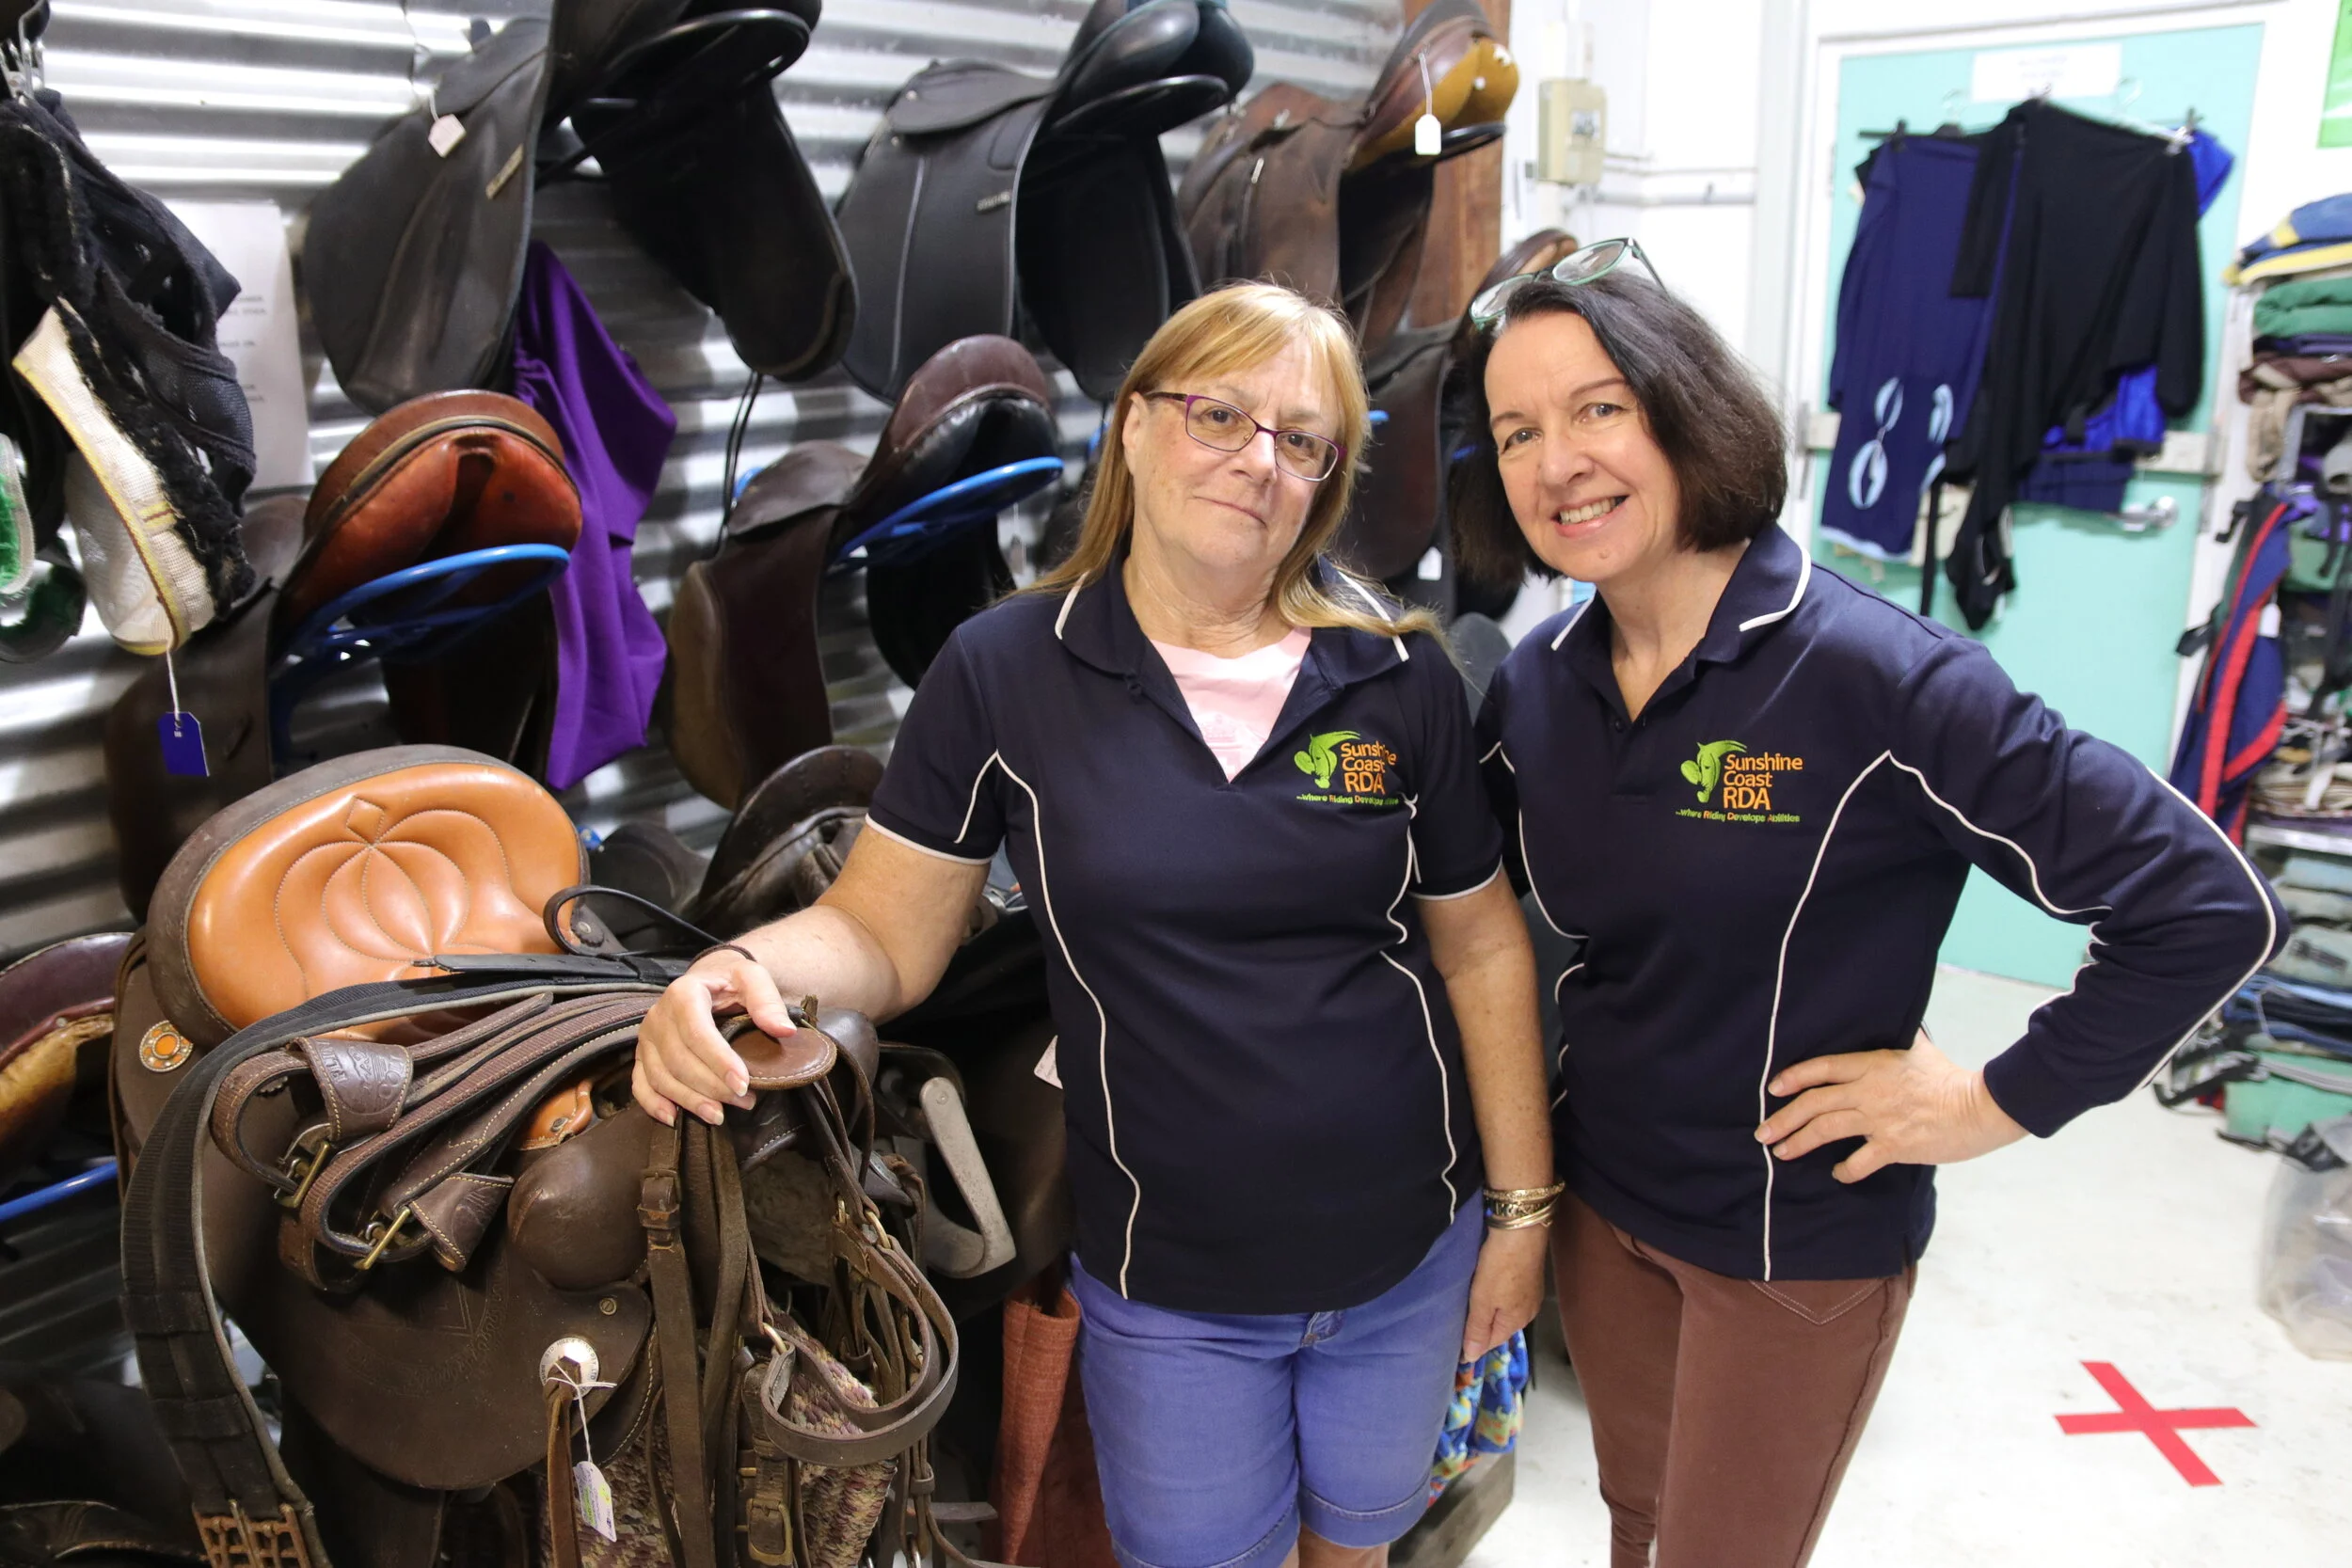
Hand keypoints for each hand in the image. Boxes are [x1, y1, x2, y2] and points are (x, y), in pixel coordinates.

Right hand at [631, 949, 799, 1127]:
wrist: (708, 978)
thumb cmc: (731, 980)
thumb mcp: (753, 979)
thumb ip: (767, 1001)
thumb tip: (783, 1030)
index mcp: (684, 993)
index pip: (697, 1033)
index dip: (719, 1062)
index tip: (743, 1085)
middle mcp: (658, 1015)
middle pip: (679, 1060)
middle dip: (711, 1087)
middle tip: (744, 1101)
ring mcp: (647, 1037)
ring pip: (661, 1077)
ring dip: (690, 1100)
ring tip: (720, 1115)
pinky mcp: (643, 1054)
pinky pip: (640, 1084)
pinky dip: (653, 1104)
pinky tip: (674, 1118)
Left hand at [1460, 1223, 1547, 1360]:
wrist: (1520, 1229)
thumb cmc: (1499, 1266)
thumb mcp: (1482, 1301)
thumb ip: (1476, 1330)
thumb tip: (1471, 1358)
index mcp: (1516, 1322)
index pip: (1490, 1343)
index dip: (1471, 1341)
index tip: (1452, 1334)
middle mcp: (1528, 1312)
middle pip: (1498, 1326)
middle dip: (1480, 1323)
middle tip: (1458, 1312)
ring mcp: (1531, 1294)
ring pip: (1504, 1309)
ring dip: (1489, 1307)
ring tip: (1470, 1297)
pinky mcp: (1530, 1277)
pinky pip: (1510, 1294)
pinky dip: (1497, 1292)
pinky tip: (1487, 1282)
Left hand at [1755, 1030, 2026, 1182]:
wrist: (1979, 1107)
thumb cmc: (1949, 1077)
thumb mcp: (1919, 1048)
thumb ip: (1899, 1038)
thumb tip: (1894, 1021)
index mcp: (1872, 1064)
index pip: (1823, 1068)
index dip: (1794, 1077)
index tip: (1773, 1088)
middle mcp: (1869, 1091)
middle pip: (1815, 1103)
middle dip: (1784, 1119)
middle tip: (1763, 1132)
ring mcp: (1880, 1120)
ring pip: (1827, 1130)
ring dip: (1800, 1142)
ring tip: (1781, 1152)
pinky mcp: (1894, 1146)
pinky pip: (1859, 1162)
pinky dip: (1845, 1170)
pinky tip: (1837, 1173)